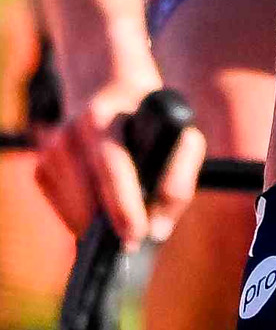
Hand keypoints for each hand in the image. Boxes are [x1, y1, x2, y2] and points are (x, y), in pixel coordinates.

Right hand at [39, 74, 191, 246]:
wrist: (106, 86)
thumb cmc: (151, 118)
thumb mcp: (181, 134)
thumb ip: (179, 179)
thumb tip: (158, 230)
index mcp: (103, 119)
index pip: (113, 169)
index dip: (125, 206)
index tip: (137, 236)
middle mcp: (69, 134)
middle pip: (87, 197)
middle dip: (111, 225)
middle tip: (133, 243)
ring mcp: (49, 151)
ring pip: (74, 209)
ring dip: (98, 223)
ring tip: (124, 223)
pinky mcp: (40, 167)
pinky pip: (64, 208)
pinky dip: (85, 215)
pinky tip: (102, 205)